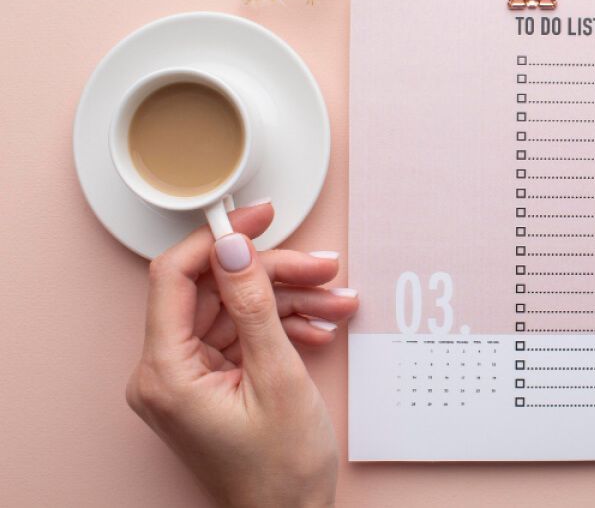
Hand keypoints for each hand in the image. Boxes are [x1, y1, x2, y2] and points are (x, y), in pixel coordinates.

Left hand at [125, 202, 358, 507]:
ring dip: (289, 302)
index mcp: (166, 372)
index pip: (174, 277)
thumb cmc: (280, 472)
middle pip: (214, 292)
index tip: (256, 216)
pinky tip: (319, 329)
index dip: (218, 239)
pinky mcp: (211, 385)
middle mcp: (166, 373)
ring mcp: (188, 380)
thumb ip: (254, 305)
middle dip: (273, 276)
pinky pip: (244, 337)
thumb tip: (235, 248)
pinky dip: (282, 329)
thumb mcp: (277, 377)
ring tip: (335, 300)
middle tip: (320, 266)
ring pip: (236, 312)